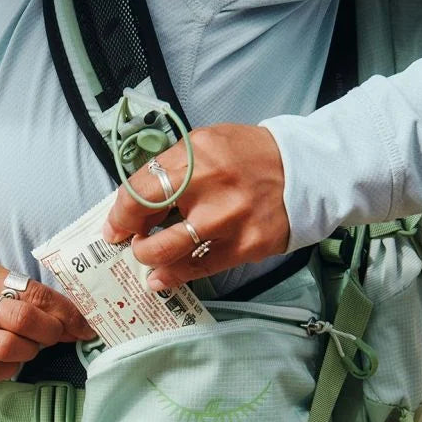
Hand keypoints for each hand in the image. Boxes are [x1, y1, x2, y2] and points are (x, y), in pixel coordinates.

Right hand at [0, 259, 95, 382]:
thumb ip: (28, 294)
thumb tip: (74, 319)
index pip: (33, 292)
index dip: (65, 312)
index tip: (84, 325)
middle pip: (22, 319)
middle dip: (51, 331)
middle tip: (58, 336)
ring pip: (8, 348)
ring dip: (30, 351)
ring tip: (29, 346)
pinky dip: (10, 368)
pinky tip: (9, 359)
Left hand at [102, 124, 289, 289]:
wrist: (305, 171)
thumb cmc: (249, 156)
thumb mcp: (207, 143)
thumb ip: (173, 166)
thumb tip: (137, 198)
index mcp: (196, 154)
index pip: (140, 187)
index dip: (120, 211)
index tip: (115, 223)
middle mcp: (209, 185)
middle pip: (146, 214)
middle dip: (128, 233)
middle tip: (127, 239)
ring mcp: (227, 219)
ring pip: (167, 248)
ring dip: (147, 255)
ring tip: (145, 255)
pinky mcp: (244, 245)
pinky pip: (197, 268)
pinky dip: (171, 276)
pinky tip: (159, 278)